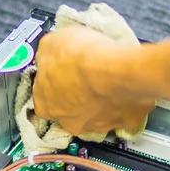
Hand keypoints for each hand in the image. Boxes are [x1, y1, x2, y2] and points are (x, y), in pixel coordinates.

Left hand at [33, 27, 154, 135]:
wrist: (117, 69)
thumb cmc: (80, 56)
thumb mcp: (50, 43)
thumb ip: (46, 57)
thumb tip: (49, 56)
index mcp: (45, 105)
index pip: (43, 95)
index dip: (53, 80)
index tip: (62, 69)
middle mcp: (68, 121)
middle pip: (69, 109)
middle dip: (76, 95)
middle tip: (86, 75)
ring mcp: (97, 127)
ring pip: (96, 114)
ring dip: (100, 101)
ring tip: (108, 80)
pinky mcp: (124, 125)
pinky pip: (121, 114)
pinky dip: (123, 104)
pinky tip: (126, 88)